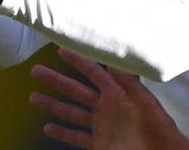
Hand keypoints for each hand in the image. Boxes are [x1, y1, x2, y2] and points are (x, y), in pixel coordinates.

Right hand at [29, 47, 188, 149]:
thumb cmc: (155, 126)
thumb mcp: (141, 98)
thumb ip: (127, 78)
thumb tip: (114, 53)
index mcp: (117, 92)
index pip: (94, 71)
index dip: (77, 60)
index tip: (60, 48)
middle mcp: (106, 106)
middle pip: (76, 90)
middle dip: (56, 80)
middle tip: (36, 71)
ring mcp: (102, 125)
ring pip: (72, 112)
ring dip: (53, 105)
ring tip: (33, 97)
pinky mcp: (100, 143)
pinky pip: (77, 136)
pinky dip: (63, 133)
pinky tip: (48, 128)